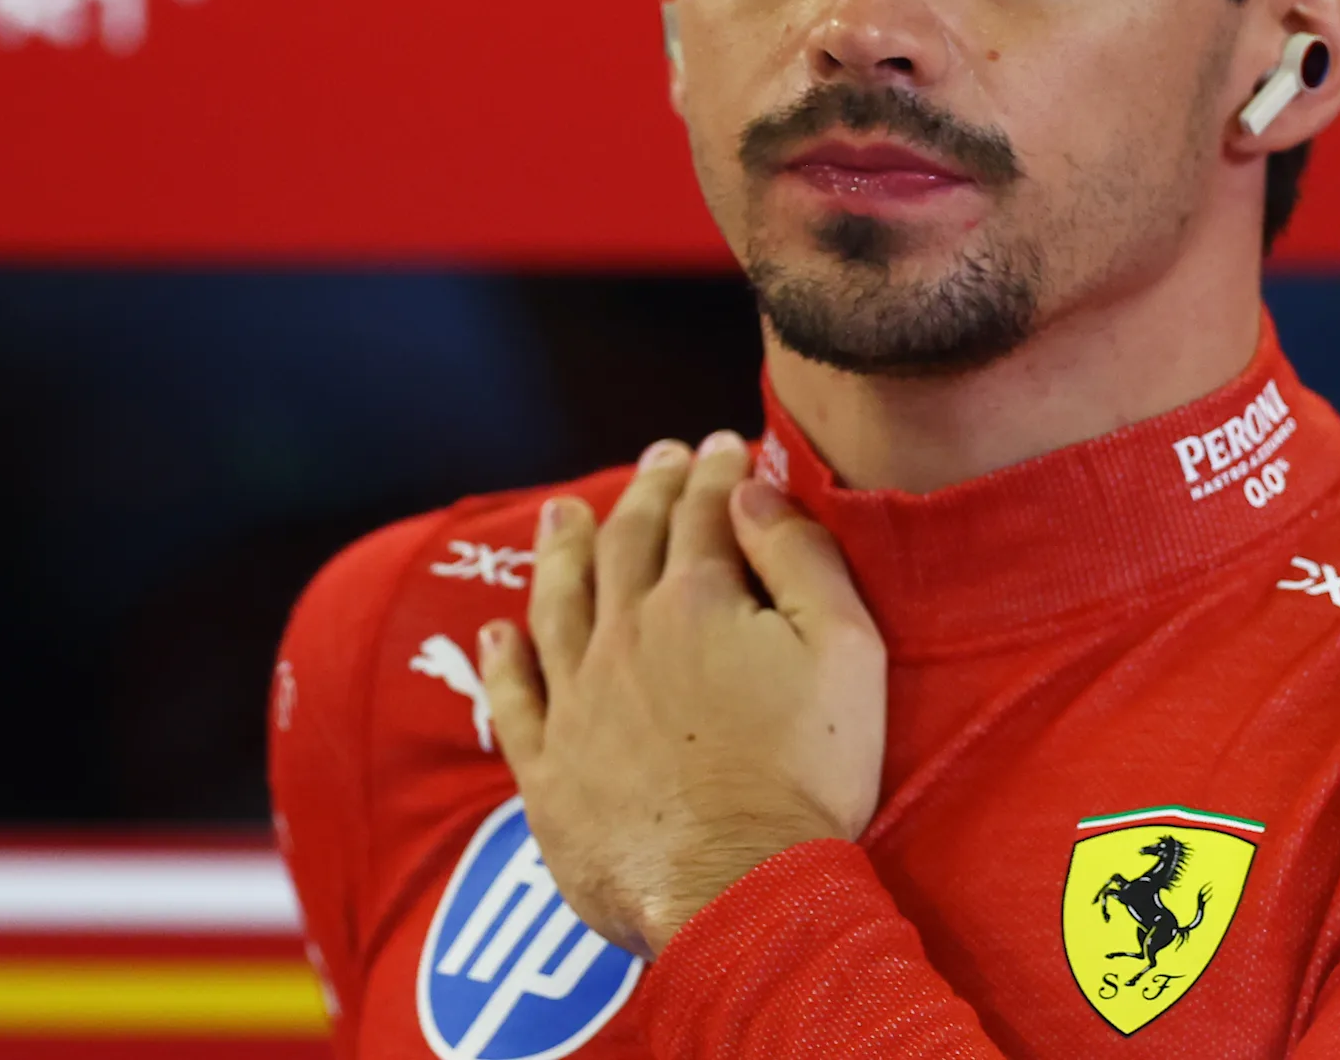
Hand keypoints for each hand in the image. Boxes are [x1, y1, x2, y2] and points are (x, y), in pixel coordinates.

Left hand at [476, 430, 885, 959]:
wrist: (738, 891)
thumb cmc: (807, 775)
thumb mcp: (845, 652)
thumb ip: (801, 561)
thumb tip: (749, 493)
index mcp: (696, 602)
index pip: (703, 515)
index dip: (717, 474)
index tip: (724, 447)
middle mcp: (623, 635)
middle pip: (626, 542)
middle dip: (647, 491)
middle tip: (660, 457)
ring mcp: (577, 701)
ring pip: (557, 602)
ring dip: (561, 548)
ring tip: (562, 511)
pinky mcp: (548, 769)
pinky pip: (514, 699)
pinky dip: (502, 659)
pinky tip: (495, 632)